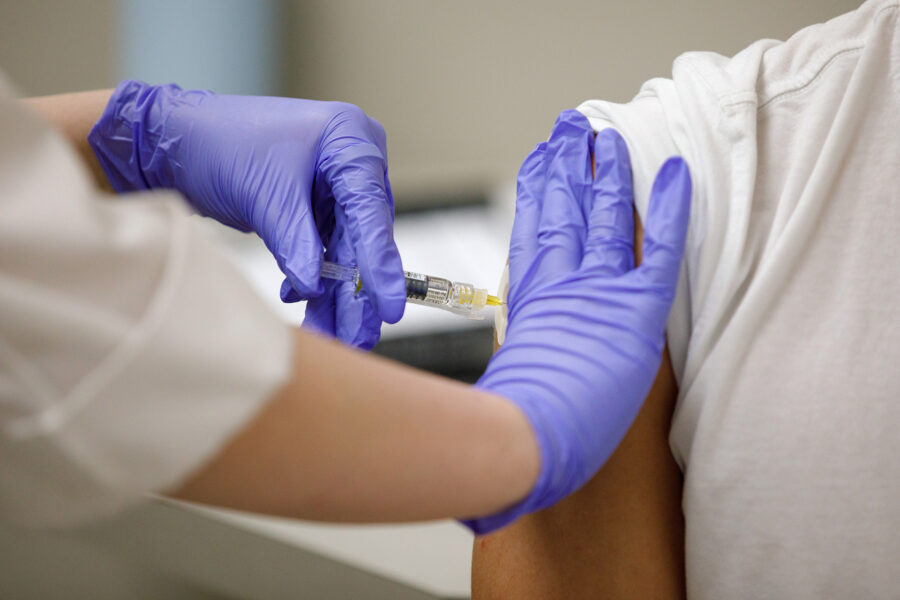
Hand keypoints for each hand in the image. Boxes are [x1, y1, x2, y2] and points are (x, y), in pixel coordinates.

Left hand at [88, 80, 405, 348]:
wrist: (173, 140)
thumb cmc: (217, 141)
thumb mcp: (264, 195)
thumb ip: (297, 243)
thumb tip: (316, 287)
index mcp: (348, 141)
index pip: (372, 212)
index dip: (382, 264)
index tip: (390, 307)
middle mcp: (349, 162)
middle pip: (364, 237)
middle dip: (357, 291)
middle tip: (359, 335)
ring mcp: (332, 186)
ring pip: (345, 251)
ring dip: (336, 294)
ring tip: (334, 333)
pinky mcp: (313, 207)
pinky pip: (324, 250)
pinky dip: (313, 279)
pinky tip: (301, 301)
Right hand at [465, 111, 690, 532]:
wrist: (523, 438)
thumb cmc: (511, 423)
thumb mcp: (505, 372)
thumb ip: (515, 342)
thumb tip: (513, 333)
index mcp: (531, 300)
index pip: (535, 231)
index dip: (538, 192)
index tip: (538, 161)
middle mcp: (561, 283)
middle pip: (565, 211)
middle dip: (567, 166)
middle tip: (569, 127)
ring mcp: (597, 290)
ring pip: (604, 217)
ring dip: (606, 171)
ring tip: (604, 133)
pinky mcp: (635, 309)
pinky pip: (658, 251)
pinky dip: (668, 210)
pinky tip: (675, 173)